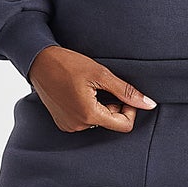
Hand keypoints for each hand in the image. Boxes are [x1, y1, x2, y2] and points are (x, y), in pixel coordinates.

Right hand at [28, 45, 156, 131]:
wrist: (38, 61)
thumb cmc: (68, 64)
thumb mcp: (101, 74)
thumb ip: (126, 92)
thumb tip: (149, 104)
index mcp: (89, 116)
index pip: (124, 125)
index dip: (129, 109)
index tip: (122, 94)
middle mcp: (78, 126)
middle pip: (110, 122)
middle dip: (113, 105)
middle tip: (102, 85)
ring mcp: (69, 125)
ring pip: (98, 120)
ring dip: (99, 106)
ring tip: (87, 87)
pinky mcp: (62, 122)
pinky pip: (84, 120)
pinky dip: (87, 108)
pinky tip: (78, 92)